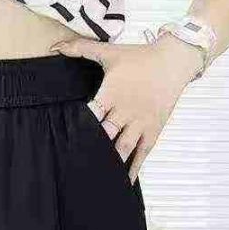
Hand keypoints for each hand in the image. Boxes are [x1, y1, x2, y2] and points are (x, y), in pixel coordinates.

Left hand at [48, 33, 201, 183]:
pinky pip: (142, 154)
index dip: (78, 130)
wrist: (174, 60)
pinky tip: (122, 182)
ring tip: (96, 180)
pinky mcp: (153, 130)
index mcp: (111, 94)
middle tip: (75, 169)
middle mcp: (125, 111)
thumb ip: (80, 49)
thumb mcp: (109, 52)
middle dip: (91, 151)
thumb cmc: (139, 57)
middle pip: (104, 137)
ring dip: (110, 164)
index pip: (91, 116)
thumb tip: (54, 46)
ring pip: (122, 149)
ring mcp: (140, 123)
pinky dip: (132, 169)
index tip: (66, 144)